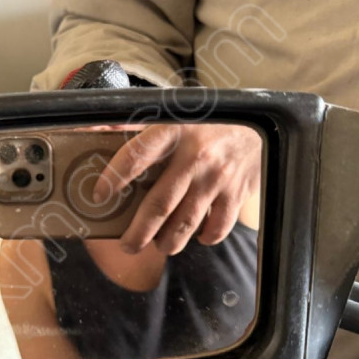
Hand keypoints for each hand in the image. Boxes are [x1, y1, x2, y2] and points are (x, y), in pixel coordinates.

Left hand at [92, 124, 261, 253]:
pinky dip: (205, 237)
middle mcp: (195, 156)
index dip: (114, 179)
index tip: (99, 196)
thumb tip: (100, 128)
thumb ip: (141, 126)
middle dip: (138, 233)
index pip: (136, 157)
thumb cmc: (209, 121)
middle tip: (127, 245)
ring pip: (186, 222)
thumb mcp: (176, 113)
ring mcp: (217, 177)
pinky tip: (196, 236)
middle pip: (159, 204)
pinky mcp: (236, 192)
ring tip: (158, 245)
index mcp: (174, 131)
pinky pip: (218, 226)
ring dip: (168, 241)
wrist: (260, 121)